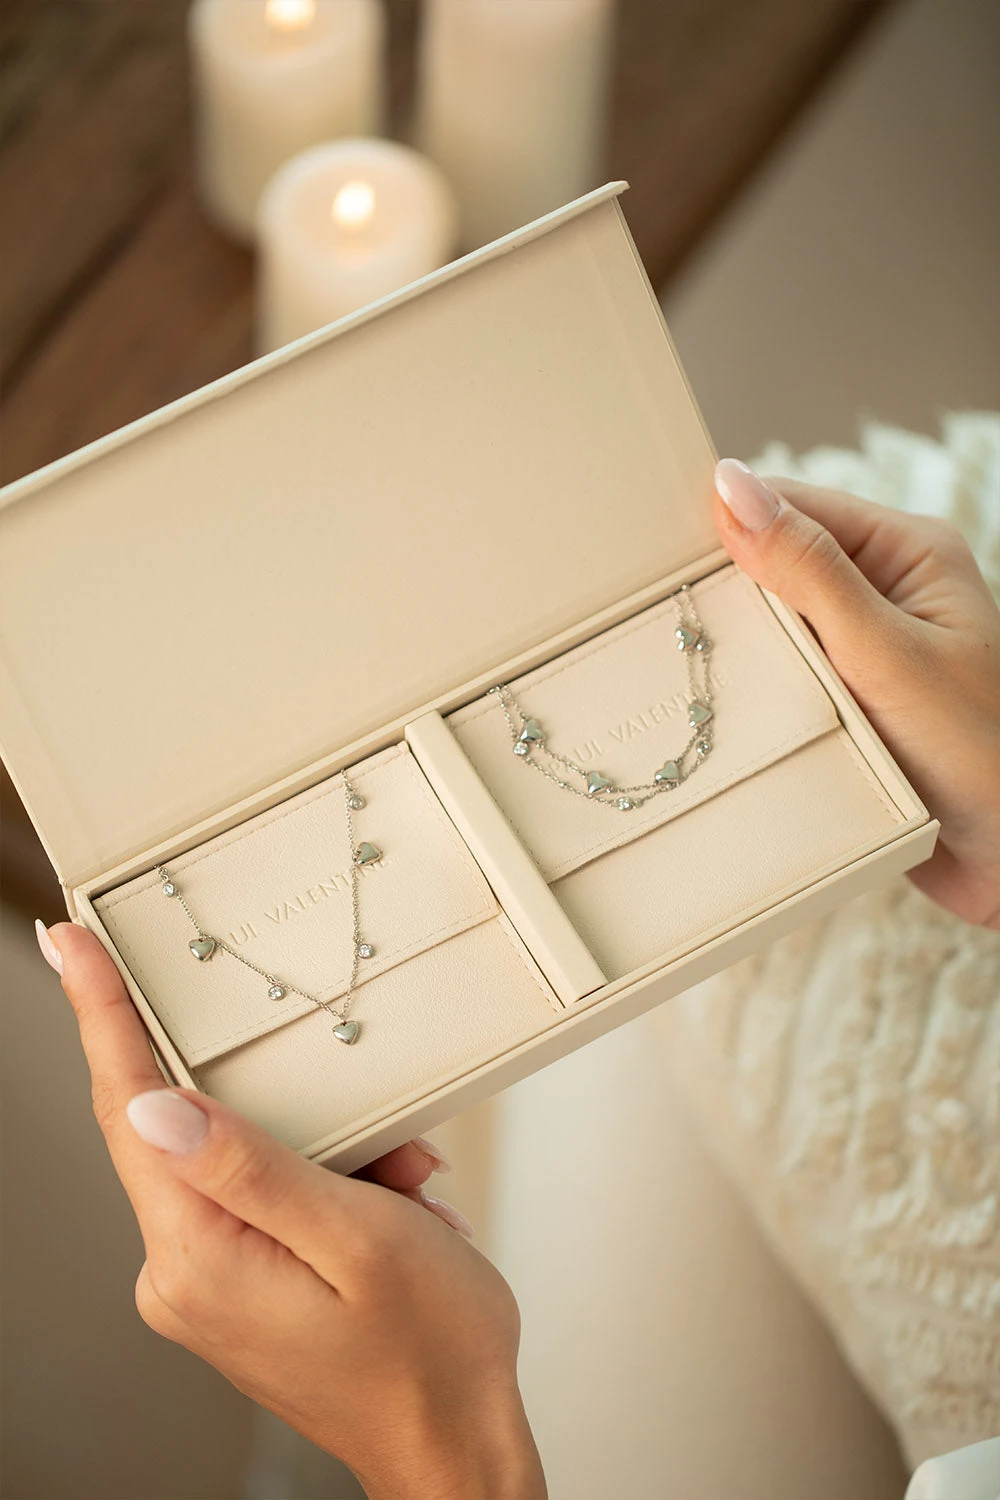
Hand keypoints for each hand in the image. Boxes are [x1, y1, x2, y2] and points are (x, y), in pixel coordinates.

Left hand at [36, 920, 546, 1499]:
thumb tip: (155, 1107)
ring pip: (242, 1158)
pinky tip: (388, 1207)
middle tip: (388, 1155)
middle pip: (193, 1128)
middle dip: (294, 1104)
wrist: (452, 1444)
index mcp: (200, 1257)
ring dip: (329, 1151)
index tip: (69, 944)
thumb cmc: (427, 1351)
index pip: (130, 1108)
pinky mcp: (233, 1285)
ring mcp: (204, 1283)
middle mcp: (181, 1274)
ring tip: (407, 1194)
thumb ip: (252, 1170)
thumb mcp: (359, 1238)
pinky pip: (261, 1195)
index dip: (100, 1015)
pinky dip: (327, 1181)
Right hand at [713, 459, 999, 927]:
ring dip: (742, 651)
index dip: (730, 525)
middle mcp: (887, 592)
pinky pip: (783, 680)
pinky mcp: (851, 701)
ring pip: (773, 628)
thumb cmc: (981, 751)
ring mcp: (867, 649)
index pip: (797, 508)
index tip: (663, 555)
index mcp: (909, 552)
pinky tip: (730, 710)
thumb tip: (736, 486)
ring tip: (698, 672)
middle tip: (674, 625)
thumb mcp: (885, 652)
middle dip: (729, 595)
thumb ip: (809, 569)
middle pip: (777, 566)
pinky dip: (756, 693)